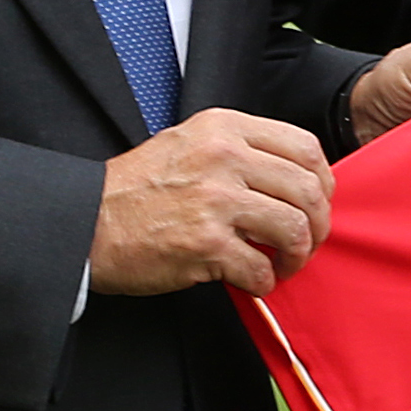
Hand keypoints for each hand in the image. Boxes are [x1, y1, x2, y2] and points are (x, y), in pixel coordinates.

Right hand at [90, 108, 335, 298]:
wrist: (88, 222)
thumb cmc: (137, 189)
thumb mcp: (189, 142)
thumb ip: (241, 150)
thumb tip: (293, 179)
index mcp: (224, 129)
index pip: (304, 147)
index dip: (322, 182)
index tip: (316, 204)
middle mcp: (224, 158)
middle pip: (307, 190)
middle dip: (318, 225)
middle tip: (307, 244)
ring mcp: (215, 200)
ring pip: (294, 229)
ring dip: (297, 256)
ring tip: (282, 265)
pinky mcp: (205, 244)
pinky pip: (261, 268)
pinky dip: (264, 282)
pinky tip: (252, 281)